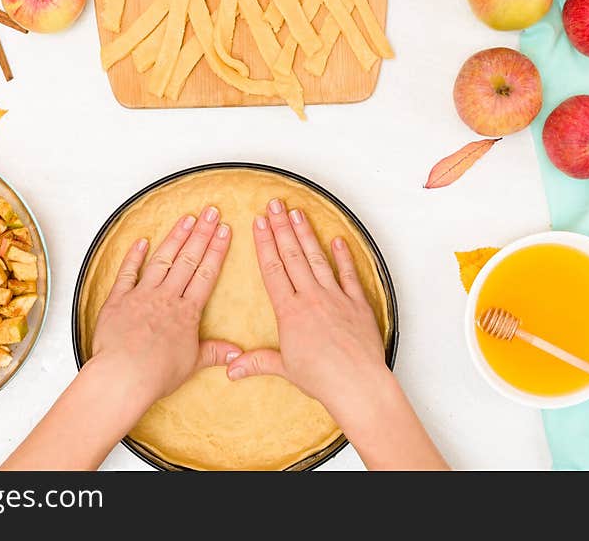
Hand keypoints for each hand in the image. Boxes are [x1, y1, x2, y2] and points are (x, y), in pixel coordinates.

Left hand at [90, 205, 242, 404]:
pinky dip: (134, 256)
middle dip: (201, 233)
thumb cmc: (156, 374)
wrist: (123, 375)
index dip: (217, 250)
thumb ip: (215, 353)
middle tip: (211, 212)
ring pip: (162, 259)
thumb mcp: (192, 364)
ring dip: (175, 237)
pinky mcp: (118, 299)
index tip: (225, 231)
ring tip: (187, 218)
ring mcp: (142, 295)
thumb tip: (238, 355)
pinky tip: (142, 241)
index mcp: (187, 312)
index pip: (206, 274)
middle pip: (188, 259)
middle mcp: (166, 297)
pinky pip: (127, 272)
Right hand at [226, 198, 385, 415]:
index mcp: (290, 311)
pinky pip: (349, 275)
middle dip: (282, 228)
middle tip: (275, 205)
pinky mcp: (357, 304)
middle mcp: (312, 298)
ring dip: (306, 234)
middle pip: (292, 256)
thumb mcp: (284, 368)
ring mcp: (336, 298)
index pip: (273, 270)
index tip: (259, 223)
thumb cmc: (322, 379)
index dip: (265, 244)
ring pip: (317, 259)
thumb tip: (231, 369)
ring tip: (297, 213)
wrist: (357, 384)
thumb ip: (257, 362)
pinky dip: (343, 257)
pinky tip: (337, 240)